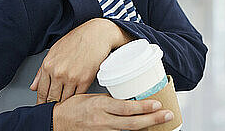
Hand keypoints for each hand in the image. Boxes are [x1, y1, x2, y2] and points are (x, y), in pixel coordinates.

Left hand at [30, 18, 134, 103]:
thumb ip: (42, 70)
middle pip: (52, 97)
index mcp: (48, 65)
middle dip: (51, 104)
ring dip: (64, 103)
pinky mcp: (85, 80)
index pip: (41, 90)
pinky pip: (78, 96)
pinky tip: (75, 99)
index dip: (41, 101)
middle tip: (53, 108)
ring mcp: (71, 77)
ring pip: (64, 99)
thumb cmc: (76, 40)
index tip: (42, 104)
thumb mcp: (54, 51)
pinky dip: (76, 99)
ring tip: (64, 106)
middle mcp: (58, 73)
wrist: (96, 34)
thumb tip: (33, 86)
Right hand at [53, 94, 173, 130]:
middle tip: (167, 115)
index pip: (126, 107)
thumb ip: (110, 98)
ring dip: (146, 126)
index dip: (143, 107)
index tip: (157, 104)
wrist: (57, 122)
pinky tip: (142, 129)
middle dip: (152, 119)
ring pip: (129, 130)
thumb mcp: (92, 97)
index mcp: (100, 106)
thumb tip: (128, 97)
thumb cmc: (72, 107)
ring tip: (160, 121)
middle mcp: (103, 120)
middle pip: (132, 122)